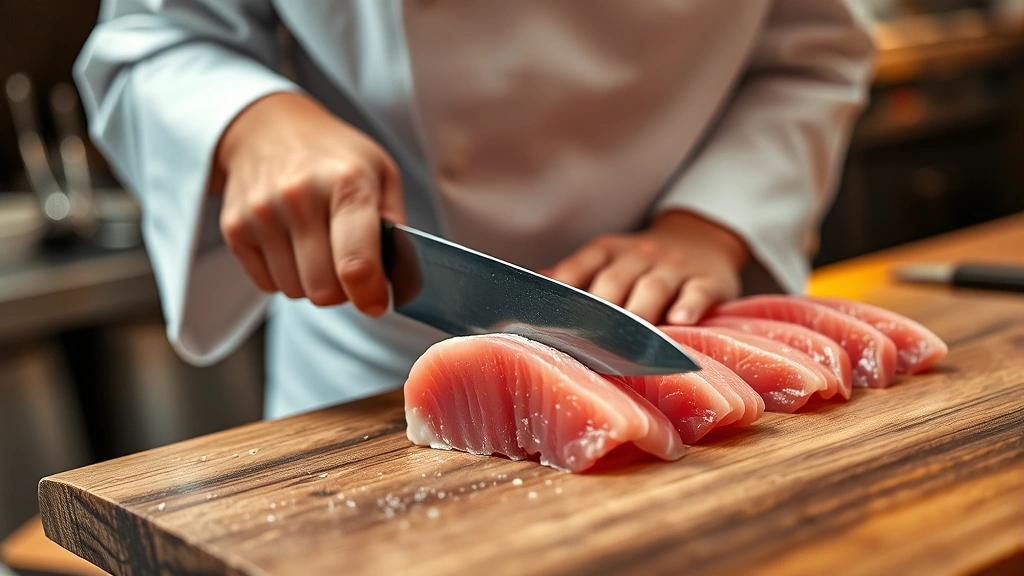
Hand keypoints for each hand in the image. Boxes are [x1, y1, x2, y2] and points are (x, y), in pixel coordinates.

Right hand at [213, 92, 403, 314]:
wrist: (268, 128)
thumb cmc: (335, 156)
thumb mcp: (381, 172)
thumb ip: (394, 225)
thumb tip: (396, 276)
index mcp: (346, 182)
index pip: (356, 264)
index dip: (369, 296)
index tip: (376, 303)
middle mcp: (299, 197)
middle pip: (324, 289)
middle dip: (342, 291)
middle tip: (348, 270)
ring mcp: (261, 212)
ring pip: (295, 291)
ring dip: (312, 283)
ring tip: (319, 249)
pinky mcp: (235, 228)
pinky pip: (267, 285)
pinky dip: (284, 276)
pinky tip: (291, 245)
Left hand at [545, 211, 748, 324]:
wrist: (702, 238)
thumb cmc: (640, 265)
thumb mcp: (605, 261)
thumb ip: (572, 279)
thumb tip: (524, 294)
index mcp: (607, 251)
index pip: (581, 267)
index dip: (563, 291)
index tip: (546, 318)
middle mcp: (639, 255)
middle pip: (614, 282)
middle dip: (598, 313)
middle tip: (583, 342)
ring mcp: (674, 267)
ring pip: (653, 288)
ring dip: (639, 312)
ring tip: (628, 339)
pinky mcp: (708, 281)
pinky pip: (697, 292)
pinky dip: (689, 306)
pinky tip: (680, 321)